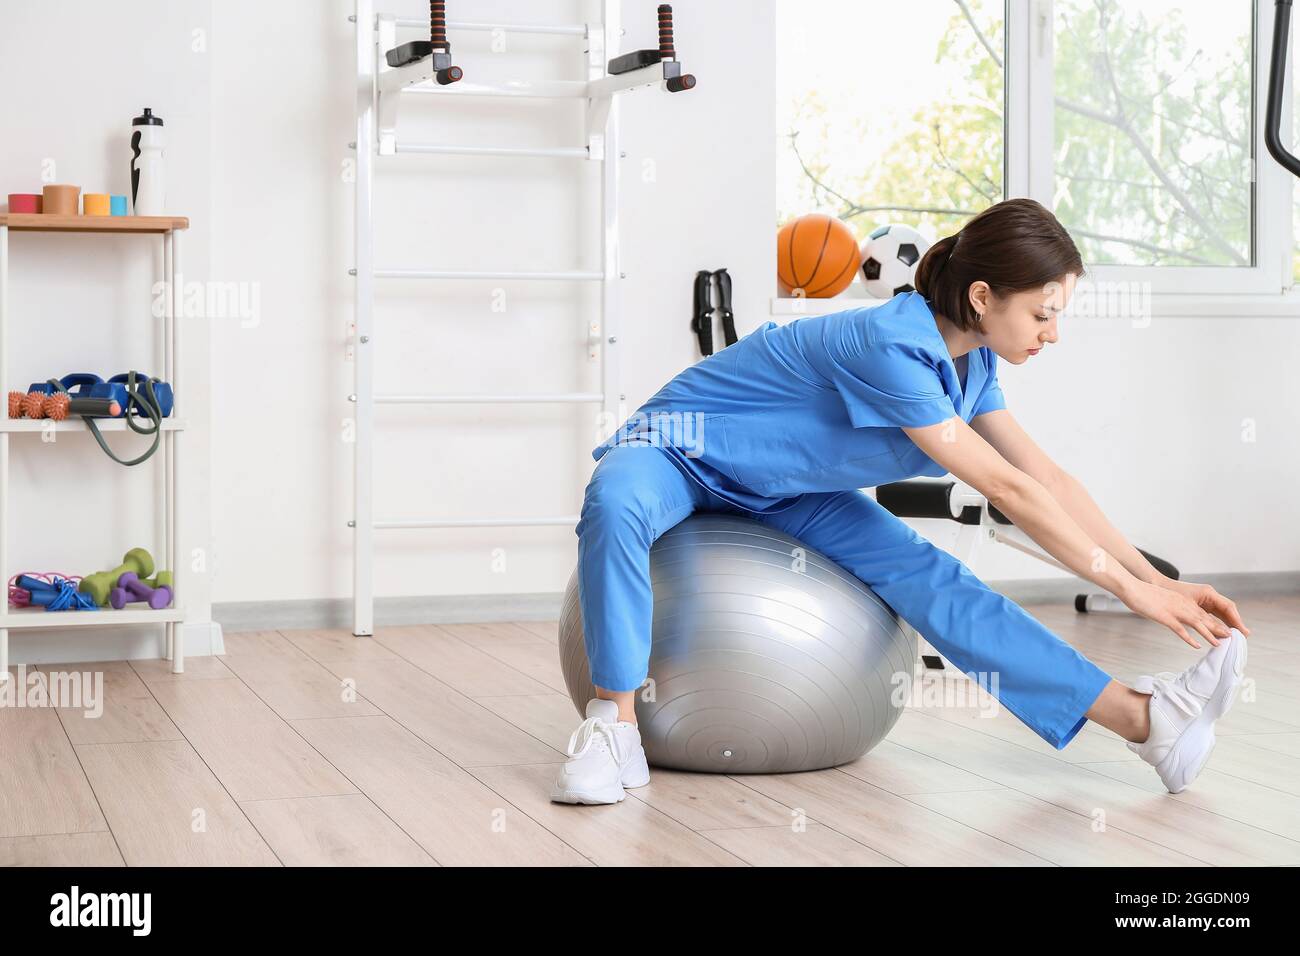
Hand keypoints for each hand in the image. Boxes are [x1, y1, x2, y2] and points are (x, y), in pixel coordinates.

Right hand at [1121, 579, 1244, 648]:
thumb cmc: (1142, 594)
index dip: (1214, 622)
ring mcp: (1175, 611)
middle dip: (1219, 628)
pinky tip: (1197, 645)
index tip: (1224, 630)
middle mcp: (1182, 605)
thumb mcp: (1160, 600)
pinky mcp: (1166, 617)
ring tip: (1220, 642)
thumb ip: (1168, 607)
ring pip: (1198, 624)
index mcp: (1181, 601)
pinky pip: (1181, 629)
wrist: (1132, 587)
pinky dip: (1190, 638)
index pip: (1202, 613)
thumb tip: (1170, 614)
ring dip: (1210, 633)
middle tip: (1232, 637)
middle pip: (1204, 618)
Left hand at [1158, 577, 1250, 637]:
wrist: (1156, 584)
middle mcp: (1209, 596)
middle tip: (1244, 636)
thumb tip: (1217, 628)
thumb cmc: (1170, 592)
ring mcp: (1205, 600)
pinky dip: (1218, 624)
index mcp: (1209, 593)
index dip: (1237, 619)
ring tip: (1235, 637)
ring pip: (1221, 614)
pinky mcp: (1199, 605)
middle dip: (1235, 623)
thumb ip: (1202, 617)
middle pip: (1227, 611)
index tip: (1243, 630)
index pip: (1228, 607)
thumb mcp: (1187, 606)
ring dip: (1228, 625)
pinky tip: (1221, 632)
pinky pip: (1212, 615)